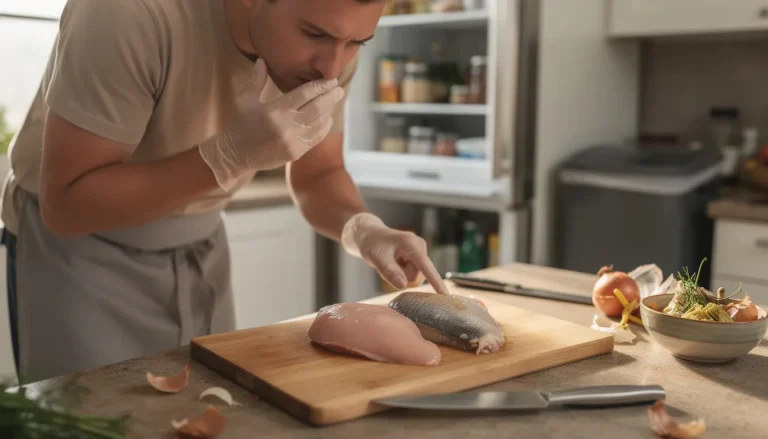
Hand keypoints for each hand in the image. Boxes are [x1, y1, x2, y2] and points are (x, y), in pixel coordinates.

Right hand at [199, 58, 344, 189]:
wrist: (236, 154)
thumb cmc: (241, 123)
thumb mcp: (246, 100)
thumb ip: (257, 80)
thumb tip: (262, 60)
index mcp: (275, 110)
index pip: (304, 94)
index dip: (319, 85)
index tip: (330, 79)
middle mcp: (286, 126)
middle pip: (317, 108)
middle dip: (330, 96)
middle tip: (338, 88)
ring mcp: (293, 141)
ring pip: (319, 123)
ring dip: (328, 111)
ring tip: (333, 101)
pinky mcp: (296, 152)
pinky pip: (316, 138)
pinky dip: (324, 127)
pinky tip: (326, 118)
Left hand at [341, 213, 450, 294]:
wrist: (371, 236)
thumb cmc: (373, 244)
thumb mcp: (377, 258)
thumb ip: (389, 272)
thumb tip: (403, 285)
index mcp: (412, 245)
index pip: (426, 267)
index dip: (436, 282)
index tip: (446, 296)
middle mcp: (420, 248)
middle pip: (417, 277)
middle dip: (401, 277)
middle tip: (387, 264)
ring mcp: (420, 254)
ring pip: (414, 278)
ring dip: (400, 276)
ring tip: (390, 262)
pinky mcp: (418, 260)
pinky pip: (412, 275)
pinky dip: (401, 274)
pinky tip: (395, 263)